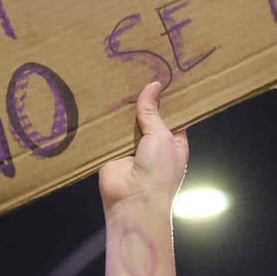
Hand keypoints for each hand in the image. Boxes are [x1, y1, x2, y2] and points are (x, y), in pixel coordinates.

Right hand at [98, 80, 188, 215]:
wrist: (133, 203)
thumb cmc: (158, 175)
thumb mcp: (161, 136)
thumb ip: (153, 112)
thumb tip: (153, 86)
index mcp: (174, 142)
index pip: (171, 115)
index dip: (166, 98)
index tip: (161, 75)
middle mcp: (154, 145)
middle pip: (147, 116)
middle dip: (142, 100)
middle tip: (136, 71)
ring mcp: (132, 149)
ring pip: (127, 123)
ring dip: (123, 110)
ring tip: (118, 79)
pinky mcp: (113, 152)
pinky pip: (109, 133)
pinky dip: (106, 122)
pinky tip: (103, 100)